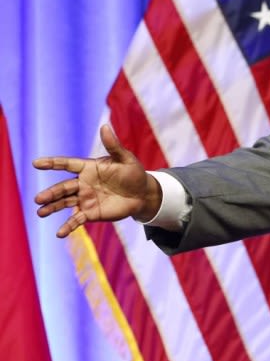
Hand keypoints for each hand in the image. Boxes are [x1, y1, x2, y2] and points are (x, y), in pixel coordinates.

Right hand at [33, 124, 160, 237]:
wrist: (142, 194)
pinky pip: (76, 219)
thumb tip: (105, 126)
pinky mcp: (91, 212)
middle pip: (63, 188)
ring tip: (40, 212)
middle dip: (51, 193)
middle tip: (38, 199)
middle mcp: (83, 184)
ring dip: (52, 208)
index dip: (52, 163)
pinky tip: (59, 233)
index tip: (36, 163)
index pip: (67, 164)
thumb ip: (114, 146)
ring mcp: (85, 199)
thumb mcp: (126, 159)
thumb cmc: (133, 174)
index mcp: (88, 168)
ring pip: (65, 203)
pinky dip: (68, 226)